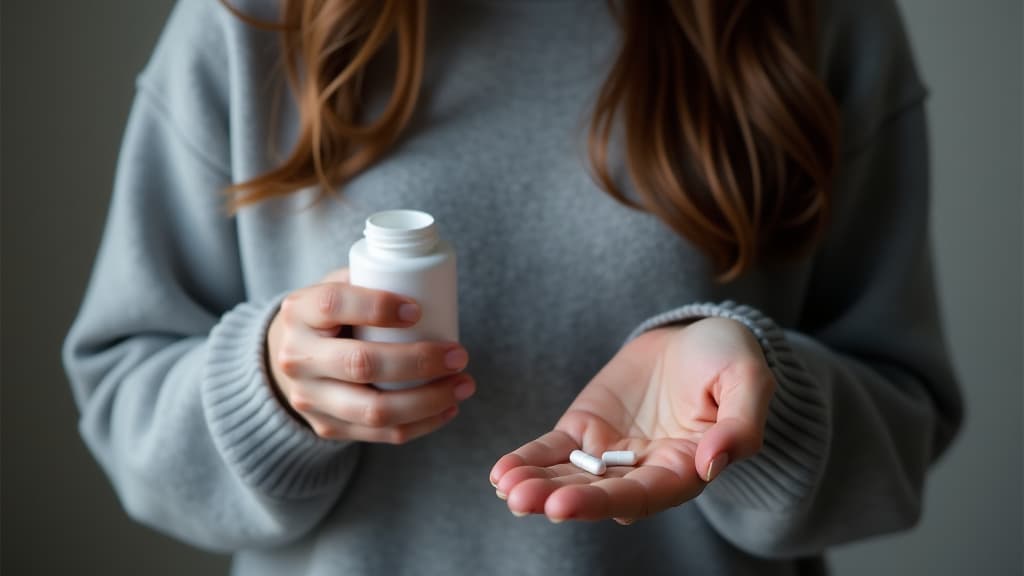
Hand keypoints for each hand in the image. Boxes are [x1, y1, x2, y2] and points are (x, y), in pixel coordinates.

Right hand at [267, 268, 473, 443]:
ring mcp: (309, 398)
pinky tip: (449, 408)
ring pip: (375, 410)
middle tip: (459, 354)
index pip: (333, 304)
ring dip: (429, 400)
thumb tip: (428, 282)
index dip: (377, 306)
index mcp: (299, 312)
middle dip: (419, 361)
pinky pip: (381, 434)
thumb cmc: (330, 316)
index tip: (418, 310)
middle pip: (361, 364)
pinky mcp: (327, 427)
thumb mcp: (336, 287)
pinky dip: (422, 423)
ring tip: (464, 384)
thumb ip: (370, 279)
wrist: (290, 358)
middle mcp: (297, 357)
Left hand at [490, 317, 774, 523]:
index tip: (563, 506)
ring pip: (570, 477)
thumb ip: (740, 426)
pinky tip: (501, 473)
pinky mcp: (585, 430)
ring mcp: (610, 453)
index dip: (602, 503)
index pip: (641, 496)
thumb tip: (712, 464)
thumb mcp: (748, 383)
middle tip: (521, 500)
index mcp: (685, 470)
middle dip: (557, 498)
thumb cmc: (729, 359)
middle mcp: (643, 471)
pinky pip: (554, 451)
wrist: (697, 335)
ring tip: (506, 487)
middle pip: (597, 493)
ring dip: (536, 485)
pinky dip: (529, 460)